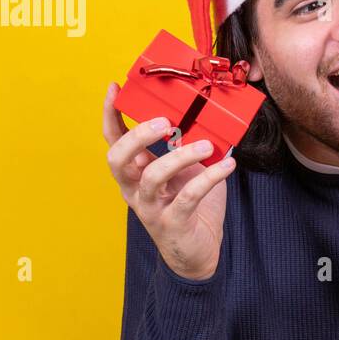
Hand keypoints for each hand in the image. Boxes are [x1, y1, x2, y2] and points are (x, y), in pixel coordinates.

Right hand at [102, 82, 235, 280]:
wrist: (200, 252)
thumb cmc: (191, 206)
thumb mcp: (186, 170)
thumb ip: (186, 145)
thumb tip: (199, 116)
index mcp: (134, 173)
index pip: (113, 140)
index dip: (110, 114)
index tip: (115, 87)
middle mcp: (135, 189)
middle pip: (118, 159)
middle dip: (137, 136)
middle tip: (164, 122)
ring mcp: (151, 208)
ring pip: (153, 177)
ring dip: (179, 156)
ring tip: (206, 145)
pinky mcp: (172, 223)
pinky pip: (187, 197)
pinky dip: (209, 177)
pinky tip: (228, 164)